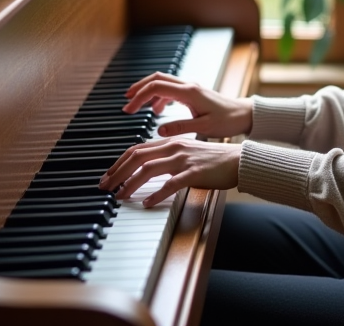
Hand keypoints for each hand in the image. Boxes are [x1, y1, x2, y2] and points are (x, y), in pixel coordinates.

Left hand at [98, 137, 241, 206]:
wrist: (237, 160)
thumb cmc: (212, 159)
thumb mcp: (186, 152)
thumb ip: (167, 157)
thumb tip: (147, 168)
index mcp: (170, 141)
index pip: (136, 149)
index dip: (119, 163)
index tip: (108, 176)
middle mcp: (174, 147)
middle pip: (137, 157)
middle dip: (117, 173)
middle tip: (105, 187)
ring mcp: (184, 159)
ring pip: (149, 169)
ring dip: (131, 184)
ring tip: (121, 196)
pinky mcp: (194, 173)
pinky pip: (171, 184)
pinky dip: (156, 194)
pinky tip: (148, 203)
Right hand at [123, 72, 253, 138]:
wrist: (244, 114)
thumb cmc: (228, 121)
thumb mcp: (205, 127)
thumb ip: (182, 127)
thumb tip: (159, 130)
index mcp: (189, 92)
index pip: (156, 87)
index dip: (139, 97)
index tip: (129, 110)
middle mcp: (188, 85)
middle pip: (156, 78)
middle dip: (139, 88)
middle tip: (126, 101)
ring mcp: (190, 87)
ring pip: (163, 82)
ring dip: (147, 91)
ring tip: (136, 106)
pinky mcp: (192, 92)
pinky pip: (170, 89)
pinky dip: (159, 97)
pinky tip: (157, 111)